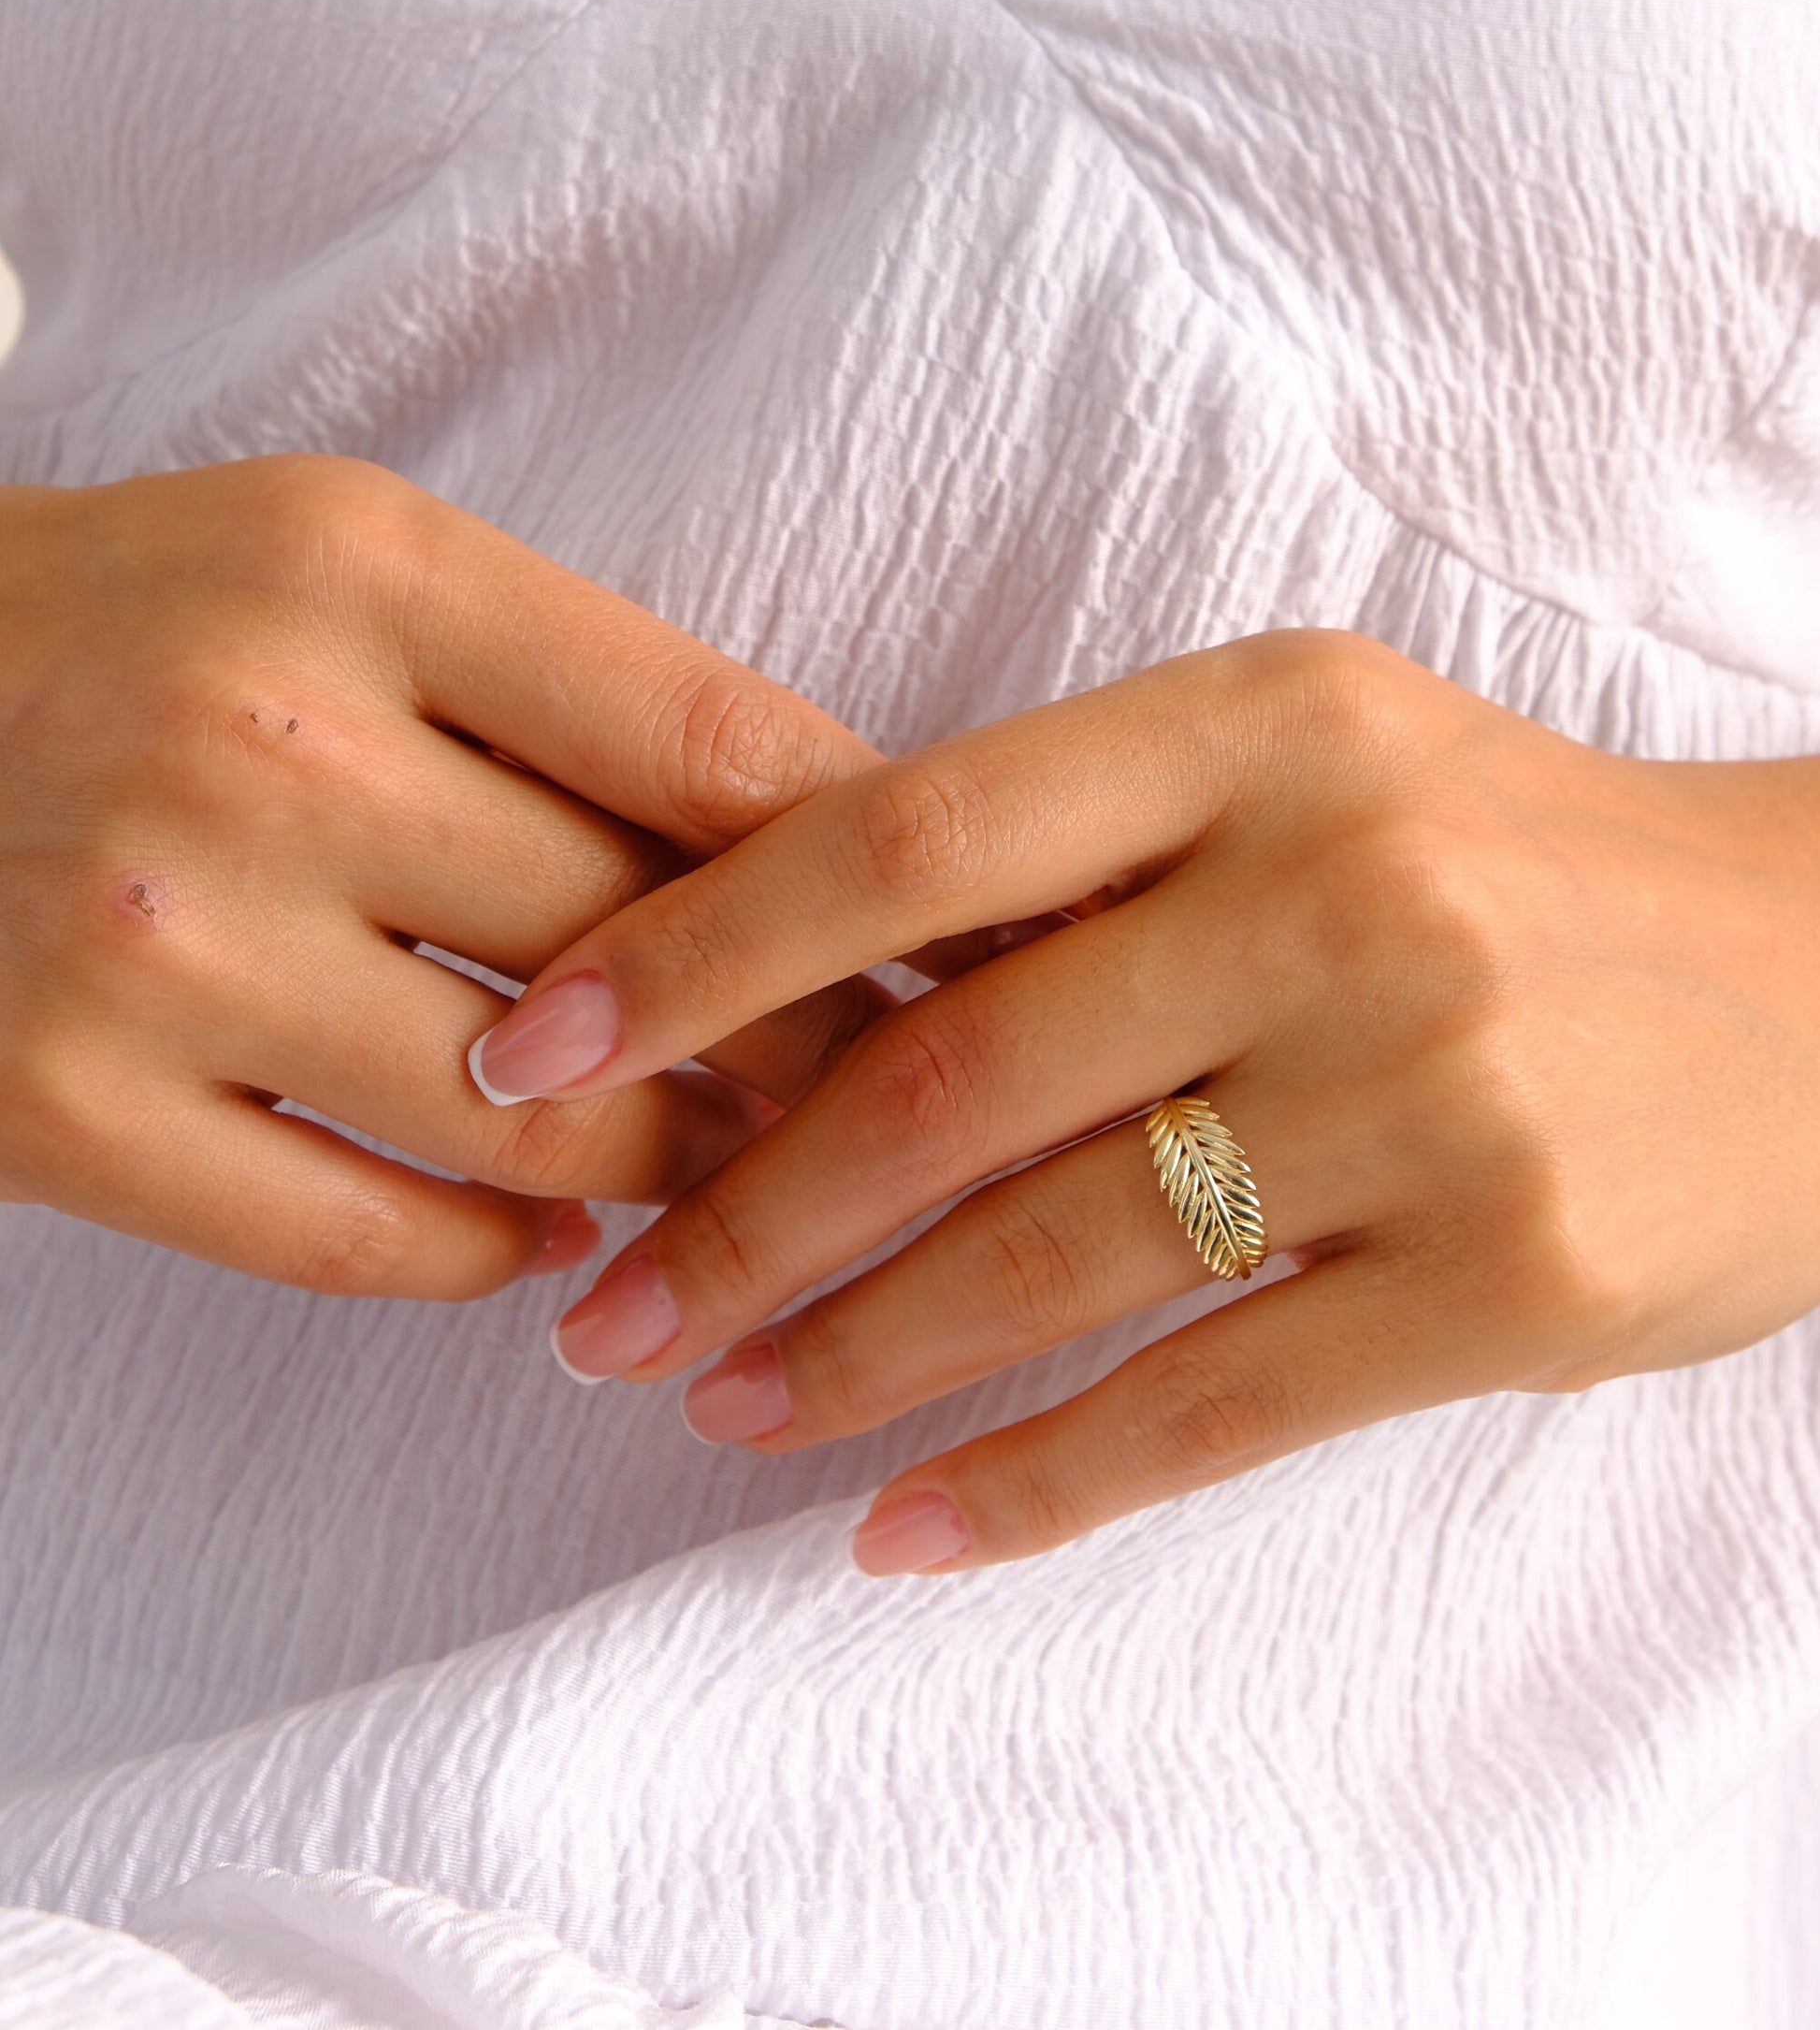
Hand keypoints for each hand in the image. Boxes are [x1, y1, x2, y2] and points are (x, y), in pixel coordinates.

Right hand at [0, 456, 877, 1291]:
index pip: (716, 747)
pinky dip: (498, 1260)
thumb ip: (565, 687)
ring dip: (677, 1178)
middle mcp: (266, 747)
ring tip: (737, 1181)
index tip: (977, 950)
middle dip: (811, 1049)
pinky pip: (369, 1240)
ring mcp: (156, 942)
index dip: (886, 876)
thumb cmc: (135, 622)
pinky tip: (548, 1240)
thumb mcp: (346, 566)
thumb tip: (822, 856)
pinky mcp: (58, 1110)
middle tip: (891, 1101)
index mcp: (362, 571)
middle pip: (651, 951)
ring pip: (537, 1129)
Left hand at [474, 632, 1819, 1568]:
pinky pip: (1216, 1404)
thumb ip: (1081, 850)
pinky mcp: (1510, 1276)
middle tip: (603, 1310)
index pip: (908, 833)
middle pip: (956, 1069)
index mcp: (1259, 725)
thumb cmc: (1504, 857)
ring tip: (717, 1407)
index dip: (694, 951)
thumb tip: (796, 985)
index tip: (531, 1056)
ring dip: (852, 1352)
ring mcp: (1430, 1086)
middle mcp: (1339, 887)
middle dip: (740, 1210)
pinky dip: (1037, 1481)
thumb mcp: (1310, 764)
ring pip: (1061, 1253)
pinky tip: (907, 1529)